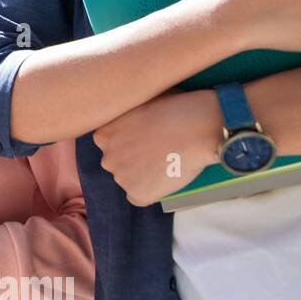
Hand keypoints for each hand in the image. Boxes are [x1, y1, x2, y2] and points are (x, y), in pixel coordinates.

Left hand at [93, 88, 221, 205]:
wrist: (198, 127)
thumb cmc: (176, 107)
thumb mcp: (140, 102)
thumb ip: (126, 115)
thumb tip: (131, 118)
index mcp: (103, 135)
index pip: (109, 145)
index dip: (130, 142)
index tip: (146, 138)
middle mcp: (107, 157)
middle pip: (118, 163)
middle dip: (134, 159)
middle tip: (159, 151)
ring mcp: (122, 178)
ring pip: (129, 180)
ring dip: (144, 175)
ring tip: (168, 161)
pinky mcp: (138, 194)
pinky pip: (140, 197)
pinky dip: (152, 191)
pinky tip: (166, 177)